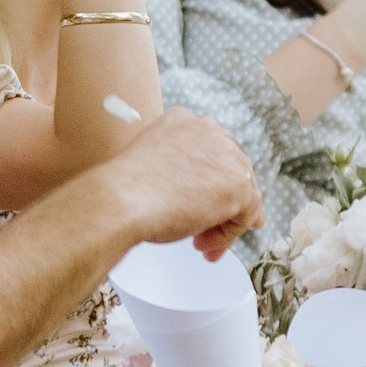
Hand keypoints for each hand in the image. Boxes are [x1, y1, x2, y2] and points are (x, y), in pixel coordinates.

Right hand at [101, 108, 260, 256]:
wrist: (119, 202)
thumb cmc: (124, 190)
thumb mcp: (154, 170)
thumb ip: (181, 172)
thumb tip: (204, 196)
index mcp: (185, 122)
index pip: (210, 155)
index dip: (204, 186)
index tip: (191, 206)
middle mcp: (210, 130)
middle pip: (229, 172)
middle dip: (216, 206)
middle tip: (198, 233)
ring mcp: (228, 155)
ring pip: (240, 193)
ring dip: (222, 222)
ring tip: (200, 243)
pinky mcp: (239, 183)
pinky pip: (246, 214)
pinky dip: (228, 234)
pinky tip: (206, 244)